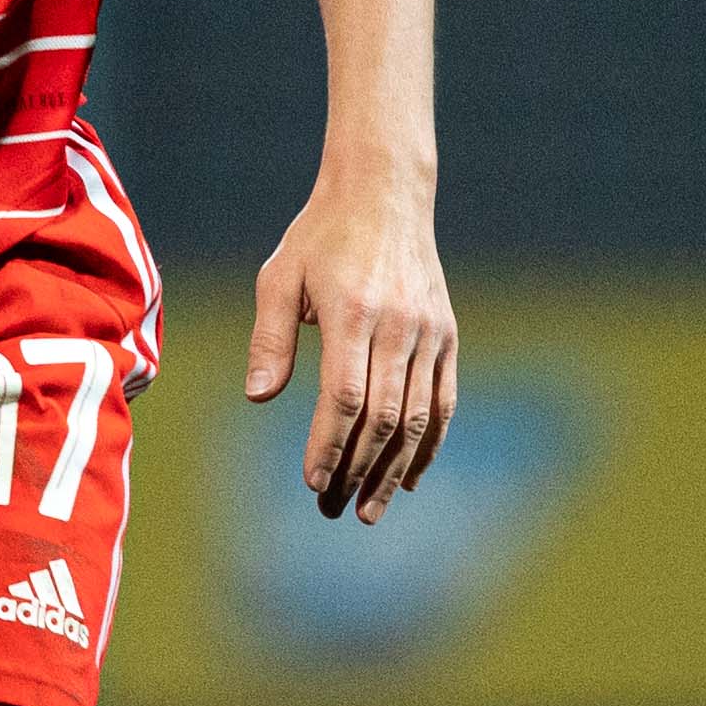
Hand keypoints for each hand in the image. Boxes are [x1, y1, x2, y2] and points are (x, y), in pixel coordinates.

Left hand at [244, 162, 456, 522]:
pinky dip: (429, 445)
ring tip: (367, 510)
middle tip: (331, 509)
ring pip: (418, 419)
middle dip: (357, 470)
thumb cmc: (320, 237)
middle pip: (384, 417)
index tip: (311, 481)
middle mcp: (400, 327)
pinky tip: (409, 478)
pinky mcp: (447, 337)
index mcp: (354, 313)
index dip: (329, 444)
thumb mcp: (279, 277)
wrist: (384, 195)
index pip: (345, 396)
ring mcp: (430, 334)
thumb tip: (257, 397)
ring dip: (393, 470)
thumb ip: (269, 339)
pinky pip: (443, 402)